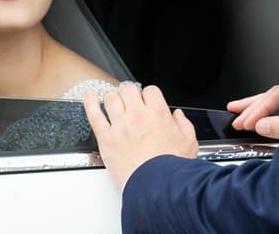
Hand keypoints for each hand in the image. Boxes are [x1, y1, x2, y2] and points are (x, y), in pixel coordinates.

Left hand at [83, 84, 197, 189]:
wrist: (157, 187)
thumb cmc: (172, 169)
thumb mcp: (189, 143)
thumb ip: (184, 125)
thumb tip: (178, 116)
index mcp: (157, 114)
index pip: (150, 91)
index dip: (149, 96)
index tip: (148, 102)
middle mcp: (137, 116)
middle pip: (128, 90)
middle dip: (130, 94)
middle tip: (130, 102)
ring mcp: (120, 126)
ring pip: (110, 98)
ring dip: (113, 98)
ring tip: (114, 103)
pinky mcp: (106, 139)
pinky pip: (94, 115)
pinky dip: (89, 103)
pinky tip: (89, 96)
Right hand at [227, 80, 278, 139]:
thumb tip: (262, 126)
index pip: (276, 96)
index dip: (258, 109)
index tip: (246, 123)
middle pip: (273, 96)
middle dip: (251, 105)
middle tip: (233, 113)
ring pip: (278, 104)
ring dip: (258, 110)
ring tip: (239, 112)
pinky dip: (271, 117)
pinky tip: (262, 121)